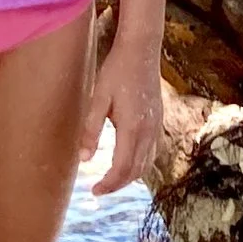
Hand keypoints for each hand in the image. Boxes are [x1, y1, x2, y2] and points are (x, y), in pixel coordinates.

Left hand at [80, 46, 159, 197]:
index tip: (94, 192)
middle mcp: (149, 131)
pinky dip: (141, 163)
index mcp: (133, 128)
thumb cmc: (117, 70)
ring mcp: (157, 126)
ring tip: (112, 179)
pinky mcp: (158, 120)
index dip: (109, 184)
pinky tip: (129, 160)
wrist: (142, 49)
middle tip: (99, 189)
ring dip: (130, 176)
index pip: (122, 169)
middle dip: (118, 184)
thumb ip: (91, 129)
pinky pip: (153, 151)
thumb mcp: (98, 98)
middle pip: (136, 171)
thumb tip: (84, 160)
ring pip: (147, 163)